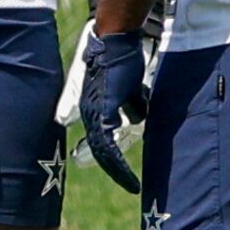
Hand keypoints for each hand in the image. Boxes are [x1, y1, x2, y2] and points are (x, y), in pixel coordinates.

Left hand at [59, 27, 148, 191]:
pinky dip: (116, 161)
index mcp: (95, 108)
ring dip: (117, 170)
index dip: (109, 156)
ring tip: (131, 185)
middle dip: (114, 169)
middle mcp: (90, 112)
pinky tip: (126, 172)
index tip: (120, 171)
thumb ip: (133, 105)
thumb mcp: (132, 89)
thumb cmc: (124, 61)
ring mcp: (94, 112)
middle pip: (99, 149)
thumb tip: (140, 118)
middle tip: (129, 185)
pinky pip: (107, 144)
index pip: (99, 139)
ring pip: (102, 151)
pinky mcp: (102, 111)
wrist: (118, 43)